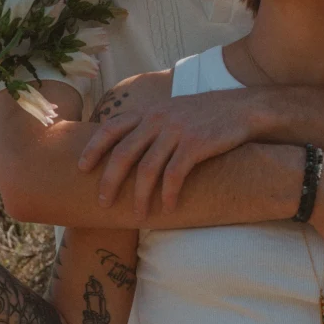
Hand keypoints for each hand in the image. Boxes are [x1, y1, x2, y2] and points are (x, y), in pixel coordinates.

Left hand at [78, 90, 258, 215]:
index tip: (82, 168)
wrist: (242, 108)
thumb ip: (150, 124)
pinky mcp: (195, 144)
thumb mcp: (171, 111)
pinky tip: (168, 208)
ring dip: (140, 196)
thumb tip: (128, 147)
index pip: (110, 128)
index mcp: (148, 112)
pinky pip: (174, 175)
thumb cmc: (205, 115)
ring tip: (138, 215)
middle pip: (123, 153)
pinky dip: (168, 194)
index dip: (93, 148)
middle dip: (109, 181)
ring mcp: (176, 131)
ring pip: (147, 169)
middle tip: (103, 203)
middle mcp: (157, 119)